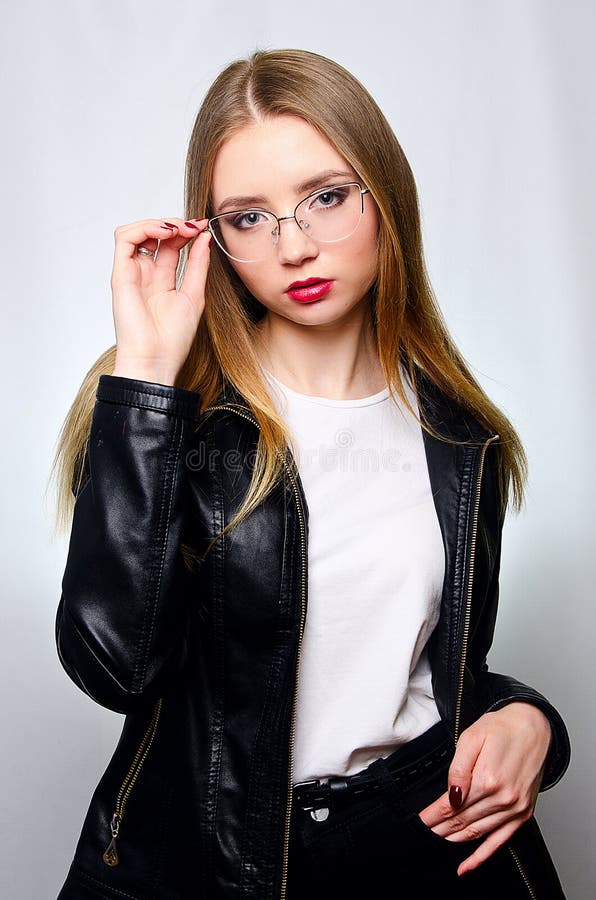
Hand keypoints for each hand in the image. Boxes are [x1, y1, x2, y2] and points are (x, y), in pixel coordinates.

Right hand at [110, 217, 212, 383]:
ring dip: (159, 222)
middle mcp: (145, 274)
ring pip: (136, 231)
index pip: (170, 244)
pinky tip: (166, 233)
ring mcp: (131, 273)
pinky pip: (124, 238)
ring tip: (179, 229)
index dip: (186, 232)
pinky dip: (144, 228)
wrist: (155, 360)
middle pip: (154, 235)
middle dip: (176, 224)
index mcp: (162, 280)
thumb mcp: (194, 295)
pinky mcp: (120, 274)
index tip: (203, 228)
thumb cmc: (172, 339)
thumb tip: (204, 237)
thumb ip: (198, 265)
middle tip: (194, 227)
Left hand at [418, 703, 551, 876]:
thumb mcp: (472, 737)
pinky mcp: (523, 813)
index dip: (433, 815)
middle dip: (439, 828)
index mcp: (488, 779)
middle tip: (423, 833)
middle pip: (462, 821)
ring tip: (438, 841)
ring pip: (477, 832)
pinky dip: (482, 855)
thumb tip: (452, 796)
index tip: (419, 821)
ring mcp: (515, 808)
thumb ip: (458, 769)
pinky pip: (500, 840)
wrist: (534, 726)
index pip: (452, 806)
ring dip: (455, 839)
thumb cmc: (502, 728)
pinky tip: (467, 866)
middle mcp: (504, 798)